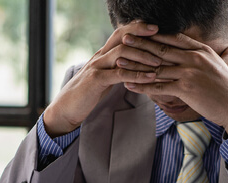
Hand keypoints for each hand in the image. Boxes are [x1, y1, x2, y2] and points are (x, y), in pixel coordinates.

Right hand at [44, 21, 161, 136]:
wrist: (66, 108)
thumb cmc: (87, 93)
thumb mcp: (104, 77)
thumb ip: (117, 68)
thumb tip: (135, 65)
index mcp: (103, 54)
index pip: (121, 33)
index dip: (137, 28)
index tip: (155, 28)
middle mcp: (100, 56)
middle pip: (122, 36)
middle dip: (142, 34)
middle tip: (161, 35)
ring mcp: (97, 66)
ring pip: (122, 52)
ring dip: (143, 55)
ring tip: (159, 61)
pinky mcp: (96, 80)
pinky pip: (119, 73)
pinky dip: (137, 74)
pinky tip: (150, 77)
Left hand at [122, 33, 227, 135]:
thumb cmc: (227, 89)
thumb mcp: (220, 66)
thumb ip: (210, 56)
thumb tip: (214, 50)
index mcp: (202, 50)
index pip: (174, 38)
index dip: (155, 34)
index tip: (141, 31)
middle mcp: (195, 58)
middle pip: (162, 49)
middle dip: (140, 44)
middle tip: (124, 39)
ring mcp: (190, 73)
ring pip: (157, 67)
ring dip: (136, 65)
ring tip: (119, 62)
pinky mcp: (186, 89)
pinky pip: (158, 86)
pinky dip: (142, 86)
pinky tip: (129, 85)